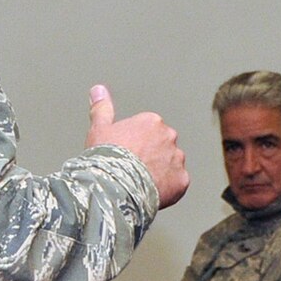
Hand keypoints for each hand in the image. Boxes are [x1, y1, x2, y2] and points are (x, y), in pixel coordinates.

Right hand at [87, 84, 188, 207]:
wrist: (115, 185)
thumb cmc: (106, 156)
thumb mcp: (99, 129)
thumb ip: (103, 108)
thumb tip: (98, 90)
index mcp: (152, 122)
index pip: (147, 132)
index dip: (134, 145)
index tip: (125, 154)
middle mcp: (169, 137)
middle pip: (162, 148)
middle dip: (151, 157)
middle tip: (133, 170)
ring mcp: (177, 158)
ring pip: (171, 165)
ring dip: (160, 173)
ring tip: (140, 183)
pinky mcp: (182, 180)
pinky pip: (177, 183)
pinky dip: (168, 189)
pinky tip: (151, 191)